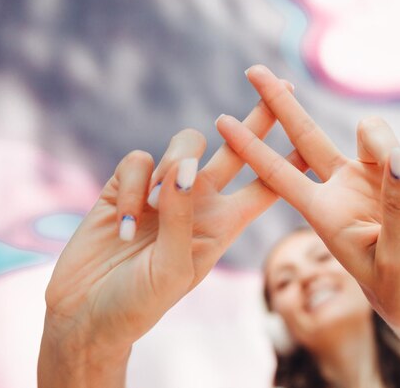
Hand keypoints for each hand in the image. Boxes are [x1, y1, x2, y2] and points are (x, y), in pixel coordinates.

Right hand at [41, 84, 305, 359]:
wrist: (88, 313)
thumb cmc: (138, 303)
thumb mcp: (172, 268)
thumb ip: (183, 217)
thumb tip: (185, 168)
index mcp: (223, 225)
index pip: (266, 186)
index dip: (290, 162)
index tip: (311, 134)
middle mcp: (199, 202)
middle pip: (238, 150)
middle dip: (259, 119)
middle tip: (281, 85)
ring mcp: (164, 191)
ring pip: (185, 145)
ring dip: (173, 165)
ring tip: (156, 205)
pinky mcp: (128, 186)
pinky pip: (138, 161)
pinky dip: (133, 187)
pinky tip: (124, 223)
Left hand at [216, 65, 399, 345]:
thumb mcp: (397, 258)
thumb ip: (398, 209)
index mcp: (324, 213)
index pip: (278, 174)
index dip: (250, 147)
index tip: (220, 120)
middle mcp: (342, 188)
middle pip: (306, 135)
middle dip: (280, 104)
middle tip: (253, 70)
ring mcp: (374, 179)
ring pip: (375, 133)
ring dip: (398, 152)